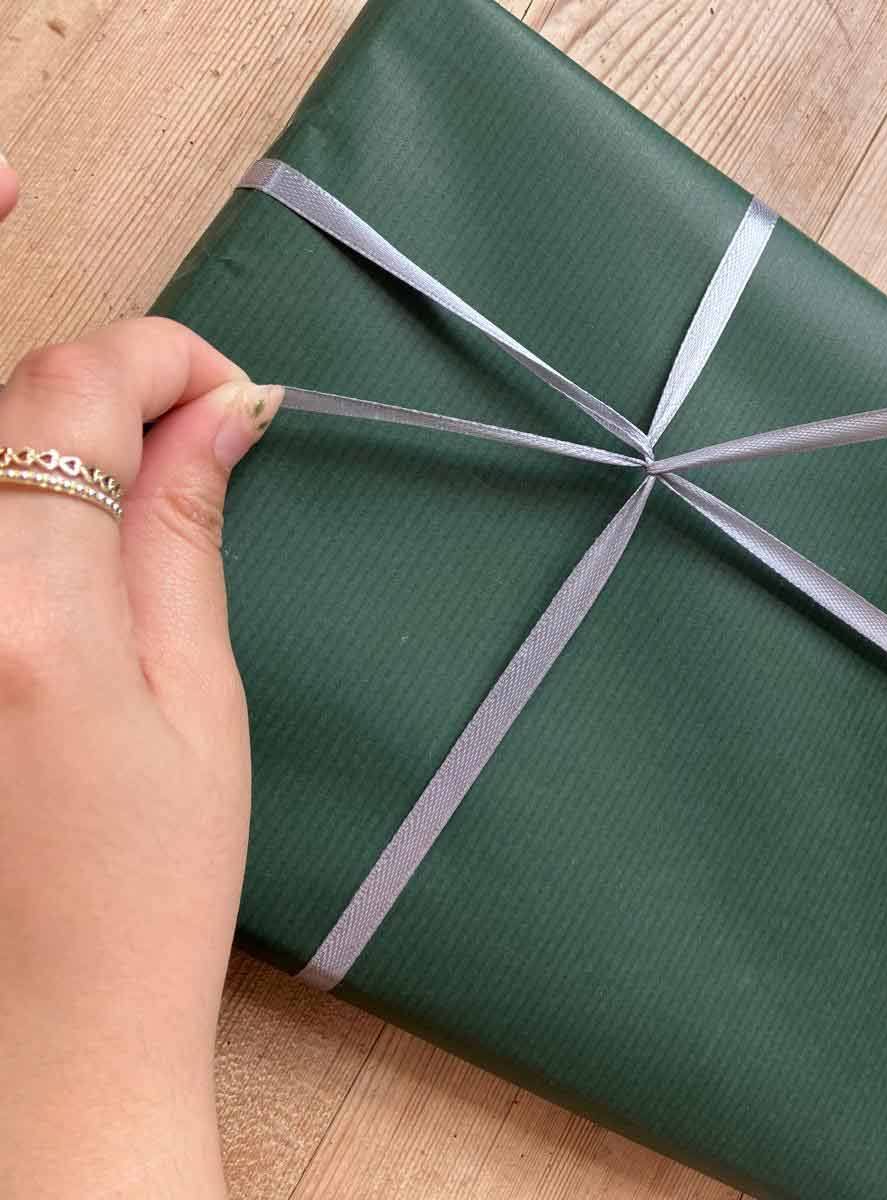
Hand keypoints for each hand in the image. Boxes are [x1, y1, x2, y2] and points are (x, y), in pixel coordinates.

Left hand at [0, 154, 279, 1194]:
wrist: (32, 1034)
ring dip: (46, 447)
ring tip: (130, 497)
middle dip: (102, 391)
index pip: (66, 394)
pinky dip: (10, 510)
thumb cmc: (143, 892)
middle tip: (192, 439)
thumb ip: (184, 536)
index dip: (154, 357)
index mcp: (24, 617)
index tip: (222, 391)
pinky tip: (61, 550)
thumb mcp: (200, 703)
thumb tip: (219, 414)